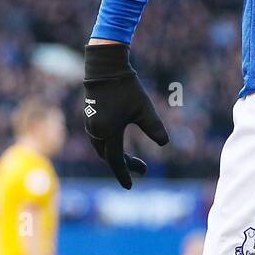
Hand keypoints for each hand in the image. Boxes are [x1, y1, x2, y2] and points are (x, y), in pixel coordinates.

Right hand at [83, 42, 169, 188]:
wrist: (105, 69)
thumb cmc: (126, 87)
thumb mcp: (144, 108)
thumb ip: (154, 127)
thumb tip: (165, 143)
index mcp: (108, 132)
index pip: (116, 160)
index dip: (125, 174)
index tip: (131, 186)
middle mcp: (96, 132)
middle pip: (109, 157)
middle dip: (124, 165)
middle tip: (143, 168)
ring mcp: (90, 125)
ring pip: (102, 149)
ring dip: (116, 156)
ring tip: (132, 160)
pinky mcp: (89, 118)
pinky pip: (98, 140)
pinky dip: (109, 147)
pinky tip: (119, 144)